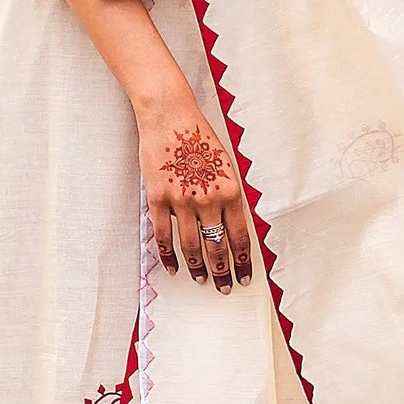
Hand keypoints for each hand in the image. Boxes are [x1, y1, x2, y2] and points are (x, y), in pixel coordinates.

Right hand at [138, 100, 253, 291]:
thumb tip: (232, 225)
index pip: (240, 236)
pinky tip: (175, 267)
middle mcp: (207, 199)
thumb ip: (229, 195)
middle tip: (225, 286)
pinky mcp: (158, 198)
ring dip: (198, 267)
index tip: (245, 276)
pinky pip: (164, 235)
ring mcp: (181, 200)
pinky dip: (169, 255)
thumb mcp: (225, 164)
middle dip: (223, 270)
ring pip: (192, 245)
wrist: (170, 117)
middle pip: (217, 246)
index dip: (243, 261)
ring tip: (202, 280)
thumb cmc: (199, 137)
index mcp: (230, 190)